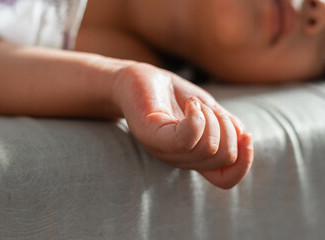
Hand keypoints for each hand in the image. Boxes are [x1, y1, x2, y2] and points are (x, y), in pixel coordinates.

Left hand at [112, 63, 253, 188]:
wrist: (138, 78)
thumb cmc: (173, 96)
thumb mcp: (209, 110)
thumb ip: (227, 126)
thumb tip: (242, 137)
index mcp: (194, 157)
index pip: (226, 181)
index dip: (244, 162)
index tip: (246, 136)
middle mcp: (179, 159)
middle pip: (223, 157)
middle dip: (227, 127)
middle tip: (207, 108)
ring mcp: (164, 150)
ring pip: (208, 147)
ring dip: (212, 118)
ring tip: (195, 104)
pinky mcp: (151, 135)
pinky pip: (186, 137)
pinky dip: (197, 116)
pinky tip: (190, 103)